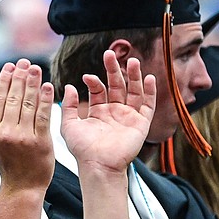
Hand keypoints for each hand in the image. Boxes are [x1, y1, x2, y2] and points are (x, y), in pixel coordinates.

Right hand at [0, 60, 54, 192]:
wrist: (22, 187)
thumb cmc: (4, 167)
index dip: (5, 81)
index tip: (10, 67)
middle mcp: (6, 132)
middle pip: (14, 98)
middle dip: (19, 77)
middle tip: (24, 62)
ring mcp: (24, 137)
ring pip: (29, 104)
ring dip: (33, 83)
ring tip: (36, 69)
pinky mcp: (41, 142)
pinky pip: (43, 116)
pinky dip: (46, 100)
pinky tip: (48, 86)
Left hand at [61, 51, 155, 174]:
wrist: (98, 165)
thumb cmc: (82, 149)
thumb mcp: (69, 125)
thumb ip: (68, 106)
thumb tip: (69, 86)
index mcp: (98, 111)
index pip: (98, 90)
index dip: (94, 81)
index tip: (87, 77)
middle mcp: (114, 112)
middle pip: (116, 85)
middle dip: (114, 70)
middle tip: (110, 53)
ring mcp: (128, 116)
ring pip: (133, 91)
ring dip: (134, 76)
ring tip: (132, 61)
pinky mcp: (141, 123)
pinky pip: (148, 105)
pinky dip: (150, 92)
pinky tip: (149, 78)